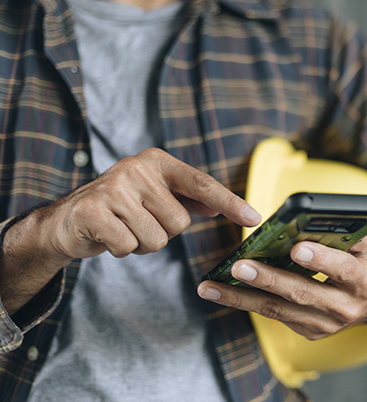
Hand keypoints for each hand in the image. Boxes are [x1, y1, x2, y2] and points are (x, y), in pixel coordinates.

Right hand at [38, 148, 260, 263]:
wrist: (67, 220)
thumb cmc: (120, 209)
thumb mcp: (155, 196)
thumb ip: (187, 199)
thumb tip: (218, 206)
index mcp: (156, 161)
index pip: (202, 183)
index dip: (230, 202)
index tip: (255, 218)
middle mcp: (136, 168)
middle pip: (180, 222)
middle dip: (163, 232)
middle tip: (138, 222)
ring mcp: (113, 188)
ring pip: (157, 238)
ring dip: (142, 243)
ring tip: (123, 228)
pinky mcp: (93, 211)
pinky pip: (129, 247)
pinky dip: (122, 250)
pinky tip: (108, 236)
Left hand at [197, 225, 366, 338]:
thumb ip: (357, 225)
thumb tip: (321, 214)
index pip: (344, 269)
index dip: (321, 259)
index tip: (297, 248)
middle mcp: (347, 306)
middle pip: (303, 292)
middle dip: (269, 279)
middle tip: (240, 266)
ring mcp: (326, 323)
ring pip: (280, 309)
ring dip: (242, 297)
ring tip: (212, 286)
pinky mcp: (309, 330)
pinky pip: (275, 314)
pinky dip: (246, 302)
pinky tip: (221, 291)